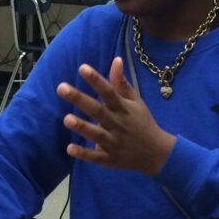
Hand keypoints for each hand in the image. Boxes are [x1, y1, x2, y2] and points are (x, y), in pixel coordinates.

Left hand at [57, 57, 175, 175]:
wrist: (156, 153)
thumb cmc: (142, 122)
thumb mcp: (136, 101)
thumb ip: (122, 83)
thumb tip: (116, 59)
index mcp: (123, 108)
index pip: (109, 91)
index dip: (96, 80)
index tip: (82, 68)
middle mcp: (118, 124)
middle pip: (98, 110)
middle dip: (80, 100)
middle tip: (61, 88)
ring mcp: (114, 143)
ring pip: (96, 134)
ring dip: (82, 127)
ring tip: (66, 118)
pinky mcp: (110, 159)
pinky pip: (96, 157)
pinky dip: (84, 154)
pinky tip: (70, 149)